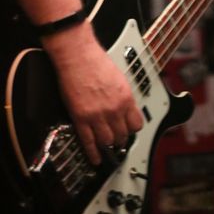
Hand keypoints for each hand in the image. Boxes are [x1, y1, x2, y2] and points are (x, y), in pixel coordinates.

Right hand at [43, 22, 143, 165]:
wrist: (77, 55)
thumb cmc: (95, 60)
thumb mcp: (119, 77)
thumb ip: (122, 95)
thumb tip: (124, 107)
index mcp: (126, 98)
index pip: (136, 124)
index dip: (133, 129)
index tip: (130, 131)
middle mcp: (114, 109)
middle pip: (122, 135)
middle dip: (120, 139)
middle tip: (118, 140)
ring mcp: (97, 115)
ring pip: (107, 141)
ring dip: (107, 145)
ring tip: (106, 146)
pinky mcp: (81, 118)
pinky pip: (88, 141)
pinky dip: (92, 153)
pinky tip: (95, 158)